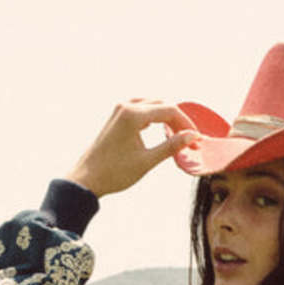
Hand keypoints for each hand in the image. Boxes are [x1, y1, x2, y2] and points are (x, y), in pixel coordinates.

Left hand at [67, 99, 197, 197]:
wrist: (87, 179)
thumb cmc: (115, 172)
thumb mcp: (147, 161)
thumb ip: (171, 146)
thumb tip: (192, 137)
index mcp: (133, 115)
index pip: (169, 111)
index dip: (186, 125)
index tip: (196, 140)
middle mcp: (126, 107)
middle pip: (162, 105)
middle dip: (178, 121)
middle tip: (190, 140)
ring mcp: (120, 110)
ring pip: (152, 105)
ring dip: (167, 118)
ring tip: (179, 135)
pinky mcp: (117, 117)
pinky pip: (142, 110)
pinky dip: (155, 118)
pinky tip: (162, 130)